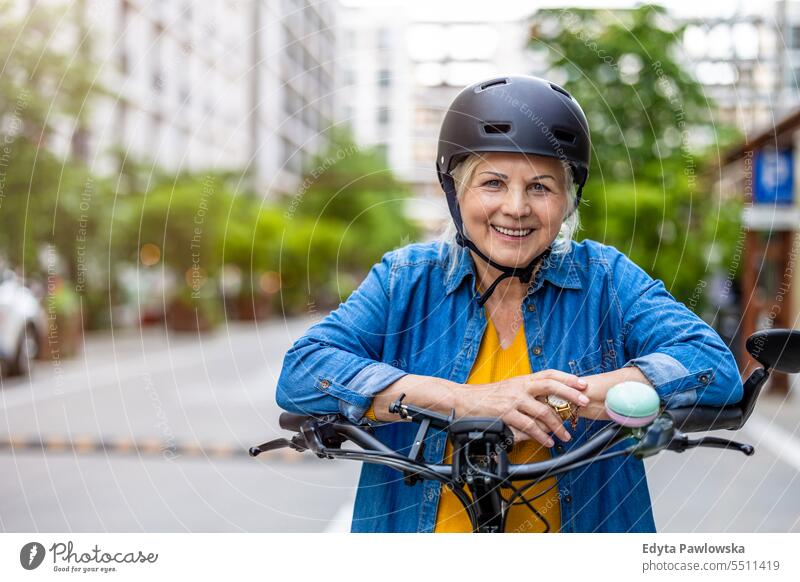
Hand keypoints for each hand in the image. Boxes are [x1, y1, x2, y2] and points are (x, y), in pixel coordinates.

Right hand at [454, 370, 589, 446]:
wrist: (463, 400)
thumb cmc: (486, 397)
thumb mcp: (508, 389)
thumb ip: (526, 392)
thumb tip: (546, 401)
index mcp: (522, 379)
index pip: (549, 374)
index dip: (567, 378)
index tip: (583, 383)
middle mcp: (519, 386)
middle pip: (550, 386)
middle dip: (570, 394)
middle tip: (584, 402)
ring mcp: (513, 400)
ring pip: (542, 411)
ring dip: (557, 425)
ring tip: (566, 434)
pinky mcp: (506, 413)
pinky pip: (529, 426)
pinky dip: (541, 436)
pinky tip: (548, 441)